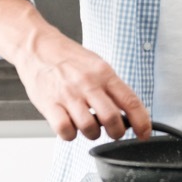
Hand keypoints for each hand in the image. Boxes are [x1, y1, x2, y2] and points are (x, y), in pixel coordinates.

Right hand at [15, 32, 152, 141]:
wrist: (38, 47)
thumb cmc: (68, 57)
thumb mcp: (97, 64)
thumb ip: (111, 87)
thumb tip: (128, 111)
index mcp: (104, 73)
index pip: (130, 101)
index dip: (141, 122)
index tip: (144, 134)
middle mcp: (88, 83)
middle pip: (112, 119)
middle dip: (117, 133)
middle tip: (114, 132)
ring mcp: (68, 95)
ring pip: (89, 128)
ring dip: (93, 134)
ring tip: (90, 127)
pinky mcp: (50, 105)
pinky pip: (65, 131)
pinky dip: (71, 135)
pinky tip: (71, 126)